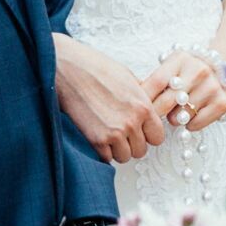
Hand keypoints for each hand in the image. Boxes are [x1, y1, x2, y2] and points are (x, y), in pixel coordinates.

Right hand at [53, 35, 164, 163]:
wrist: (68, 69)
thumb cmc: (95, 68)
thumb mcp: (127, 77)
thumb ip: (141, 96)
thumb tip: (149, 105)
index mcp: (143, 106)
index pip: (157, 137)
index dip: (147, 135)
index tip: (139, 131)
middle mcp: (131, 122)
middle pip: (141, 150)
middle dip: (131, 143)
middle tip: (120, 132)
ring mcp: (114, 133)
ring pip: (124, 157)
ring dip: (116, 149)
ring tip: (107, 133)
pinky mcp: (95, 140)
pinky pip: (106, 158)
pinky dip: (102, 151)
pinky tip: (96, 135)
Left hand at [142, 51, 225, 132]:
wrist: (222, 66)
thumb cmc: (188, 70)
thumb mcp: (172, 66)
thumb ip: (156, 80)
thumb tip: (134, 102)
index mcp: (181, 59)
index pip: (157, 82)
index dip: (144, 99)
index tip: (136, 109)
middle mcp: (199, 71)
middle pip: (167, 102)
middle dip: (155, 114)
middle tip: (150, 118)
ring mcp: (212, 87)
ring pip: (180, 116)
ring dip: (173, 119)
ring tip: (175, 112)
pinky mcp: (222, 102)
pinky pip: (196, 124)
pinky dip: (189, 125)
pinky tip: (189, 115)